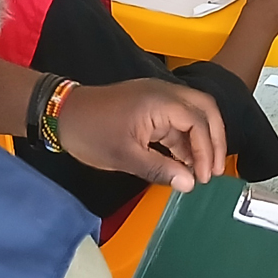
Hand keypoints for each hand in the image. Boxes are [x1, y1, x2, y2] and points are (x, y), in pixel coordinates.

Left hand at [52, 78, 226, 191]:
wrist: (62, 114)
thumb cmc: (91, 132)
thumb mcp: (125, 156)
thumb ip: (160, 169)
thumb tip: (189, 183)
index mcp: (160, 101)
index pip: (198, 121)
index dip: (207, 150)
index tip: (204, 177)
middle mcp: (164, 93)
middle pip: (205, 110)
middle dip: (215, 139)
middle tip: (215, 169)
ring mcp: (157, 98)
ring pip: (192, 115)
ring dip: (200, 141)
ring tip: (201, 171)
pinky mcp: (149, 106)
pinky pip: (176, 120)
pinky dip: (184, 140)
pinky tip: (183, 163)